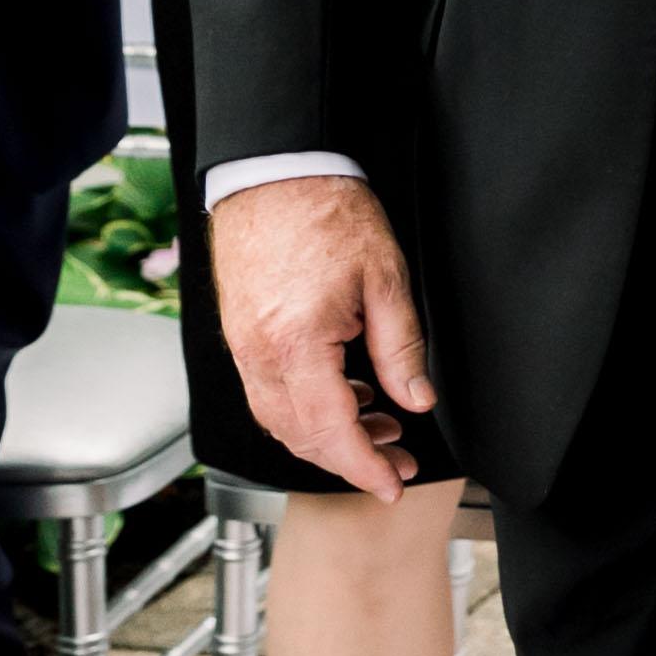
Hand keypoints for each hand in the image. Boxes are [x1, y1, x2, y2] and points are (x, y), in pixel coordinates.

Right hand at [213, 170, 443, 496]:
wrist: (274, 170)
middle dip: (351, 459)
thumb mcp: (385, 278)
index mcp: (297, 345)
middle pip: (300, 437)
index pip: (332, 432)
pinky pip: (267, 392)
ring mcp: (242, 346)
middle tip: (398, 460)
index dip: (366, 468)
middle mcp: (259, 355)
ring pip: (279, 420)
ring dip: (327, 436)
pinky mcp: (239, 334)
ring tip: (380, 427)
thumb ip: (400, 348)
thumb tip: (416, 400)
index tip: (393, 486)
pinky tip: (344, 396)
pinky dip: (304, 408)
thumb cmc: (327, 211)